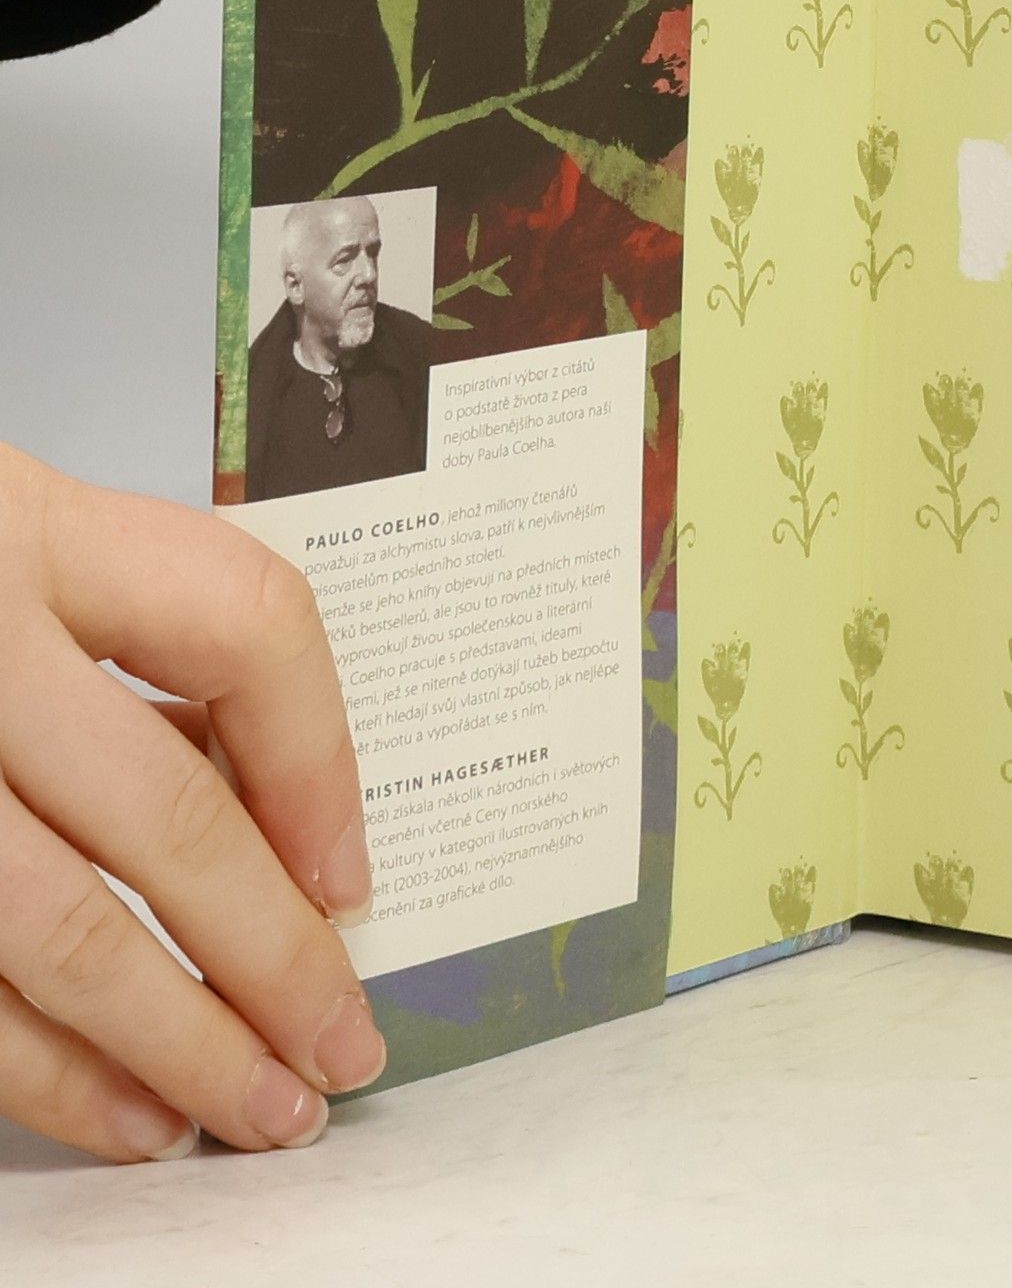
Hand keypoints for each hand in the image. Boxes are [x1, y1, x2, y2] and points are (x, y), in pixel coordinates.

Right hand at [0, 446, 381, 1160]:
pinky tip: (128, 1108)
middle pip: (165, 816)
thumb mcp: (31, 550)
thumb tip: (283, 809)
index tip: (354, 878)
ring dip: (175, 1044)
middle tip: (344, 1041)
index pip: (246, 628)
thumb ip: (141, 646)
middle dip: (273, 956)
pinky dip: (49, 1073)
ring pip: (60, 933)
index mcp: (34, 529)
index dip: (321, 764)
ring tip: (261, 1105)